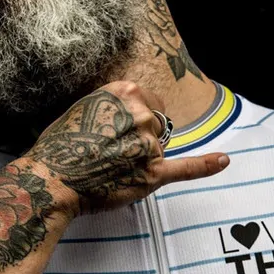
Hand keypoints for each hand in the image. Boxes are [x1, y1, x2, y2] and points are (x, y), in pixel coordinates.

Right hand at [21, 81, 228, 215]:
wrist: (49, 180)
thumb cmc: (59, 147)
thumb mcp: (83, 109)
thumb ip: (113, 107)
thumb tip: (133, 113)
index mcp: (123, 92)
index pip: (148, 102)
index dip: (136, 119)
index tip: (120, 130)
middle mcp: (140, 114)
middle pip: (157, 126)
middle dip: (139, 140)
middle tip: (109, 154)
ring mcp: (148, 144)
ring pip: (159, 149)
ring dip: (142, 159)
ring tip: (111, 169)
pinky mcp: (152, 173)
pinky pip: (187, 168)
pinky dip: (206, 165)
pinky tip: (224, 160)